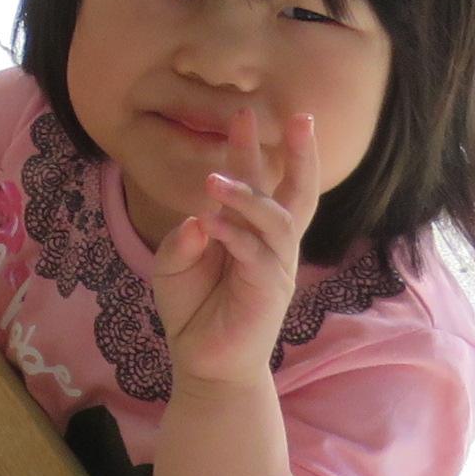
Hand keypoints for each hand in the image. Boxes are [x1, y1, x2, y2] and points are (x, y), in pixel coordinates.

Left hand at [148, 108, 314, 390]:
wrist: (204, 363)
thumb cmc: (194, 310)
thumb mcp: (174, 265)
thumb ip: (184, 238)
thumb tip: (199, 216)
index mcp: (251, 232)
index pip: (260, 182)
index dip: (253, 148)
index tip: (243, 112)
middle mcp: (272, 244)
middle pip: (298, 193)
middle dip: (300, 154)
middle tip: (298, 116)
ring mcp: (276, 266)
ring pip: (276, 219)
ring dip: (246, 195)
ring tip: (211, 180)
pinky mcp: (270, 290)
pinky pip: (257, 254)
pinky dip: (233, 234)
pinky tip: (209, 221)